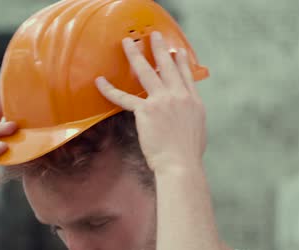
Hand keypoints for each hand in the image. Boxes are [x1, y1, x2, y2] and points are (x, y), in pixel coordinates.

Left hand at [95, 31, 206, 172]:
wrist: (181, 164)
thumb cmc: (188, 154)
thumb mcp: (198, 129)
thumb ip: (190, 117)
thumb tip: (184, 116)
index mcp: (193, 101)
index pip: (186, 75)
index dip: (181, 61)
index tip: (177, 51)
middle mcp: (179, 96)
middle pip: (168, 66)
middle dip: (160, 48)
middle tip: (153, 36)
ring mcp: (162, 101)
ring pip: (146, 72)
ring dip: (135, 55)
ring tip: (128, 43)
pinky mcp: (146, 111)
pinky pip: (123, 97)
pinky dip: (109, 89)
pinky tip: (100, 81)